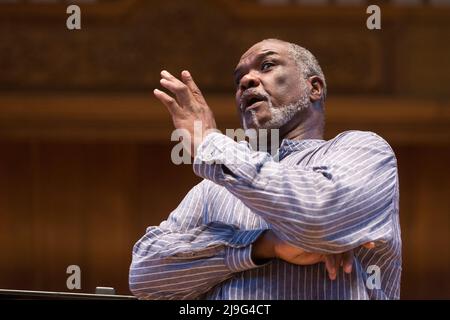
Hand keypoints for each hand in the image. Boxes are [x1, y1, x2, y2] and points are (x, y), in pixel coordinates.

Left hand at [154, 70, 216, 156]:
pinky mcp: (180, 116)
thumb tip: (201, 133)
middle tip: (165, 74)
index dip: (190, 81)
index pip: (196, 92)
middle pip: (185, 89)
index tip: (184, 73)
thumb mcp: (209, 133)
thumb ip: (203, 129)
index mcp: (205, 110)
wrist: (210, 146)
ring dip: (169, 84)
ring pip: (179, 91)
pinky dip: (163, 96)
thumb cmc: (210, 144)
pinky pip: (171, 102)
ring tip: (161, 79)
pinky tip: (156, 92)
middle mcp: (197, 107)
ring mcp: (189, 110)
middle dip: (174, 80)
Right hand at [251, 230, 374, 279]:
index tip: (373, 244)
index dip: (360, 236)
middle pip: (345, 238)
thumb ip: (332, 249)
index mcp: (329, 231)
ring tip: (345, 271)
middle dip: (354, 248)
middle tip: (362, 255)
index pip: (347, 232)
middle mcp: (326, 231)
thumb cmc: (299, 246)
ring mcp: (320, 234)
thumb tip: (347, 257)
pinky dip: (331, 262)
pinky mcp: (312, 239)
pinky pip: (327, 251)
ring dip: (343, 259)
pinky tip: (331, 272)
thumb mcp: (319, 249)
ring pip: (338, 244)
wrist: (279, 244)